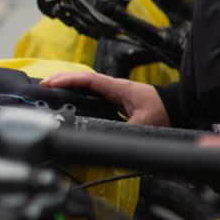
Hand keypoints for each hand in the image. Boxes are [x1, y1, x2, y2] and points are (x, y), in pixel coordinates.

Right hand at [41, 71, 168, 126]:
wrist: (176, 109)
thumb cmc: (162, 113)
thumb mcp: (143, 124)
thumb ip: (124, 131)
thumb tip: (106, 141)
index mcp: (117, 88)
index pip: (88, 79)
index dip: (68, 80)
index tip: (51, 84)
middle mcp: (113, 87)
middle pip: (82, 79)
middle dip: (62, 79)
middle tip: (43, 85)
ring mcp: (113, 92)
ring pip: (85, 84)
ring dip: (68, 84)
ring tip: (49, 88)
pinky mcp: (114, 100)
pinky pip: (91, 92)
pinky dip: (77, 91)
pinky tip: (69, 96)